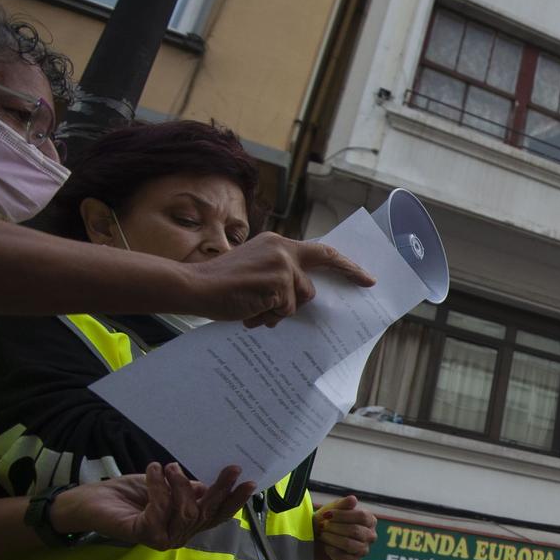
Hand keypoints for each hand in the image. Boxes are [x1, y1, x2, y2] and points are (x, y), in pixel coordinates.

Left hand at [52, 463, 254, 549]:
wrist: (89, 501)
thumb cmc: (126, 494)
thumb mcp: (165, 486)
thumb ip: (188, 490)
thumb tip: (209, 484)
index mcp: (186, 524)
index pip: (216, 516)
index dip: (234, 501)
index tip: (249, 482)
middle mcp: (178, 536)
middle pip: (207, 514)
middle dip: (221, 489)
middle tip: (230, 468)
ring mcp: (162, 538)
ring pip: (187, 511)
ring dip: (179, 484)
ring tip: (169, 466)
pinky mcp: (144, 535)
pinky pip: (161, 508)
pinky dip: (158, 485)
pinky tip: (153, 470)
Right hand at [179, 233, 373, 327]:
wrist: (193, 286)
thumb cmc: (222, 285)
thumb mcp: (256, 271)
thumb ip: (280, 275)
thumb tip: (306, 295)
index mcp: (277, 243)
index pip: (320, 252)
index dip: (345, 265)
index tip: (366, 277)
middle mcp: (282, 250)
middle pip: (312, 283)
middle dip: (322, 291)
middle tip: (366, 283)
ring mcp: (282, 266)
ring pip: (298, 301)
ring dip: (279, 311)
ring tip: (253, 308)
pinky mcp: (278, 283)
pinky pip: (285, 310)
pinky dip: (269, 316)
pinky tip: (249, 310)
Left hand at [313, 494, 376, 559]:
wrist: (312, 539)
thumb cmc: (326, 522)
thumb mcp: (332, 509)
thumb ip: (342, 504)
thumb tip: (353, 499)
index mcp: (369, 520)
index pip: (362, 516)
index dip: (343, 515)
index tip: (327, 515)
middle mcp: (370, 535)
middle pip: (355, 531)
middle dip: (335, 528)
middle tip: (323, 526)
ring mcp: (363, 550)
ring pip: (350, 545)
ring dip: (332, 539)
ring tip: (323, 535)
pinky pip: (345, 558)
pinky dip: (332, 551)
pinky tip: (326, 547)